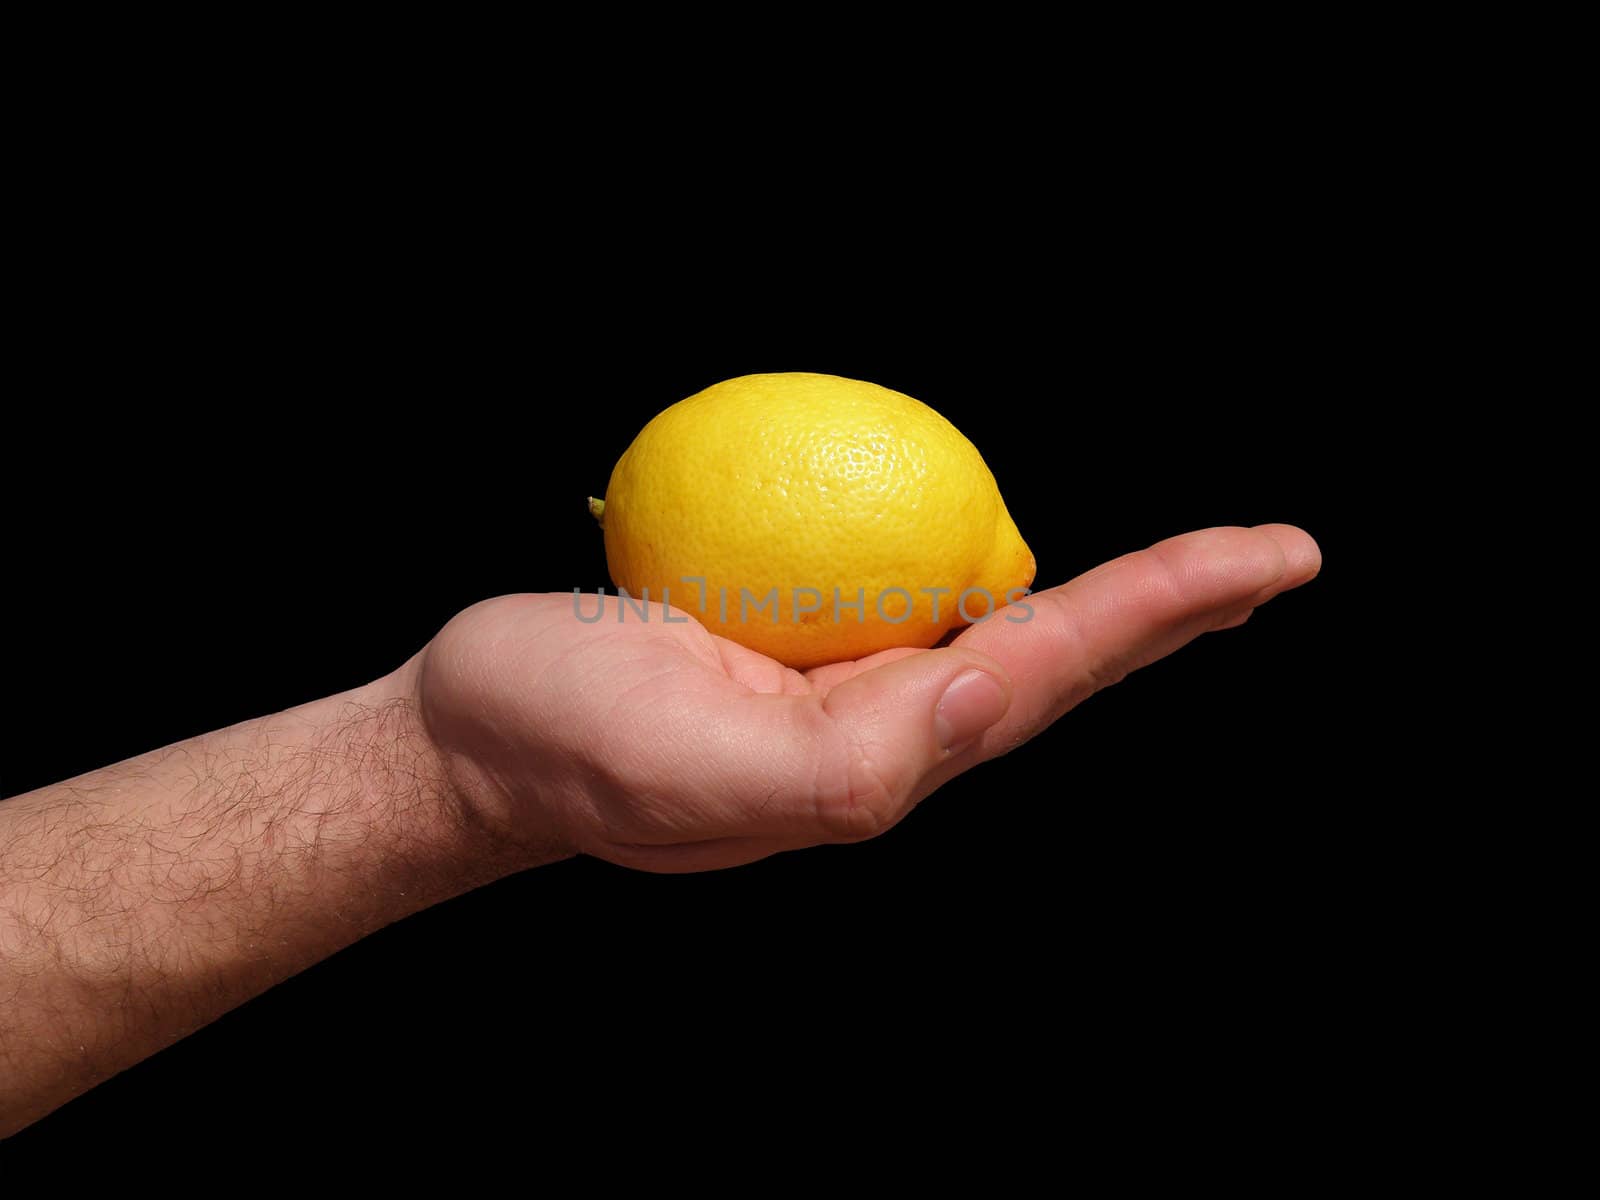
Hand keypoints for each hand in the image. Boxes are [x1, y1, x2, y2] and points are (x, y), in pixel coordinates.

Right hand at [416, 524, 1319, 872]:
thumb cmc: (571, 748)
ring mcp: (839, 677)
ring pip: (1003, 624)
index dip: (1170, 605)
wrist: (474, 737)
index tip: (1273, 557)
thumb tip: (991, 688)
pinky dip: (991, 565)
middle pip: (1062, 652)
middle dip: (1173, 609)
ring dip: (1107, 598)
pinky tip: (1013, 559)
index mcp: (886, 752)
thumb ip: (852, 762)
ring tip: (1189, 573)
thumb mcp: (699, 772)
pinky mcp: (789, 637)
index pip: (1058, 664)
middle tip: (1273, 560)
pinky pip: (911, 589)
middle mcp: (884, 718)